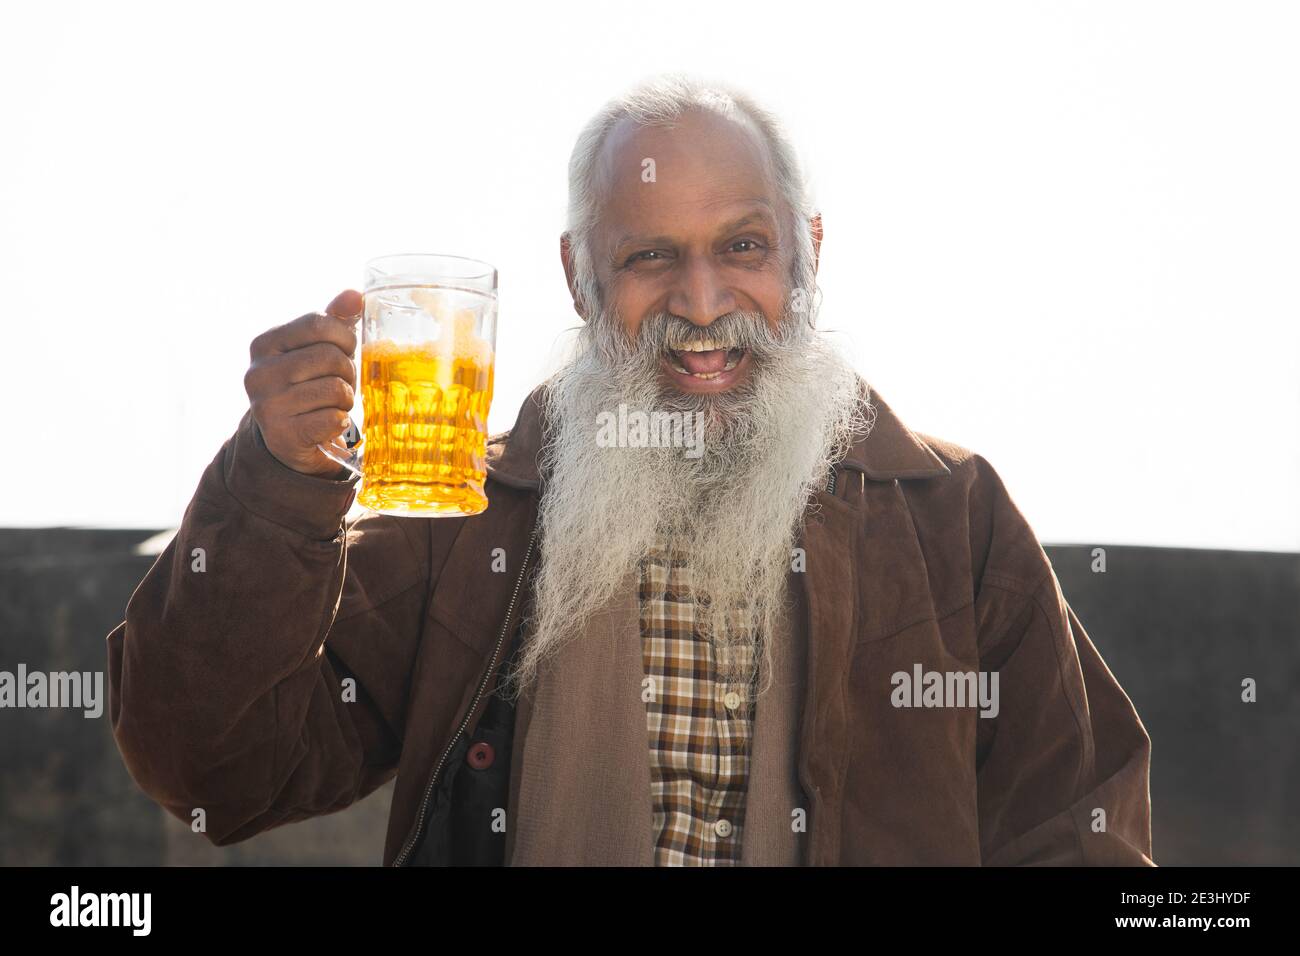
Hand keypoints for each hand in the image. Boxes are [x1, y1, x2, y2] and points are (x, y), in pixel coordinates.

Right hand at [244, 289, 361, 477]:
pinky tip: (329, 423)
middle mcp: (259, 373)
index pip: (318, 323)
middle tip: (341, 383)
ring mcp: (268, 406)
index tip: (345, 351)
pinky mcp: (284, 435)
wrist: (286, 440)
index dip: (344, 337)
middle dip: (348, 371)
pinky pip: (334, 418)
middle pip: (331, 357)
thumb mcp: (313, 350)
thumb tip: (355, 295)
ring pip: (336, 389)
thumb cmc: (306, 386)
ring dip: (346, 398)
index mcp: (264, 344)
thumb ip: (333, 321)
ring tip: (334, 403)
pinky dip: (340, 421)